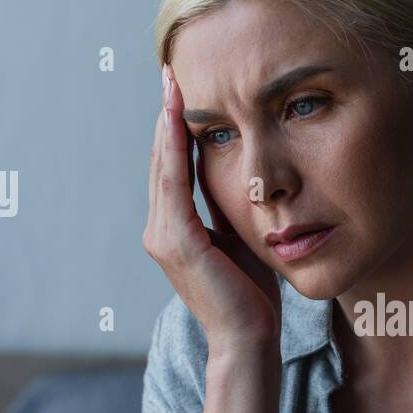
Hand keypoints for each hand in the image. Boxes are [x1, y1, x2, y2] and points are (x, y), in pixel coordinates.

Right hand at [144, 64, 282, 347]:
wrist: (249, 340)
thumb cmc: (252, 297)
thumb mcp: (239, 241)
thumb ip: (229, 212)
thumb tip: (238, 179)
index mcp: (175, 230)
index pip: (173, 169)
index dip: (176, 129)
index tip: (183, 91)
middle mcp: (160, 230)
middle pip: (162, 160)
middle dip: (167, 115)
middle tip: (172, 72)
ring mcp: (164, 236)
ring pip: (163, 166)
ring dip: (167, 122)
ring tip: (173, 84)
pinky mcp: (177, 242)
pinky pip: (173, 184)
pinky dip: (174, 149)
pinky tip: (179, 119)